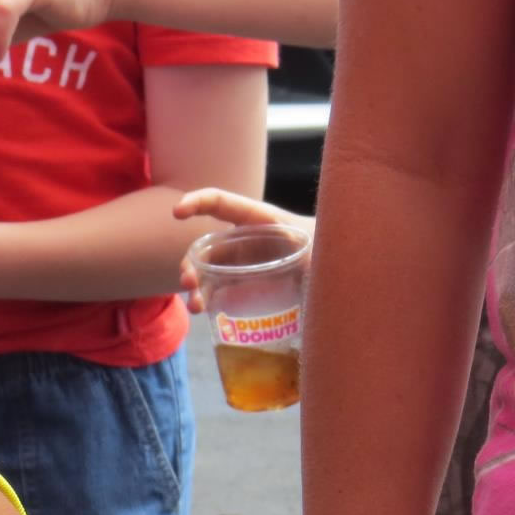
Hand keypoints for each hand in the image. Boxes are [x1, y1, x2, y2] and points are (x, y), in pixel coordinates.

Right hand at [174, 188, 314, 313]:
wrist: (337, 262)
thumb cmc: (327, 244)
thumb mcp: (321, 244)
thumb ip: (316, 252)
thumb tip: (311, 267)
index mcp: (258, 219)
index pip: (219, 203)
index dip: (196, 202)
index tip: (177, 213)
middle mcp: (244, 238)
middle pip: (208, 246)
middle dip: (193, 262)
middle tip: (188, 280)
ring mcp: (242, 260)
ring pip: (209, 270)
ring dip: (197, 285)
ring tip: (195, 304)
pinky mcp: (244, 281)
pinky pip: (219, 287)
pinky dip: (208, 298)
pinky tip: (202, 311)